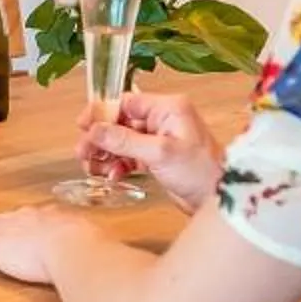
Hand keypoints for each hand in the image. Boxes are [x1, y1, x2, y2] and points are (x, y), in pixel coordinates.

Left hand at [0, 204, 96, 286]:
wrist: (74, 248)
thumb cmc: (90, 248)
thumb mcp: (94, 242)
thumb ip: (95, 248)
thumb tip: (109, 259)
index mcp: (51, 217)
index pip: (29, 217)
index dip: (19, 223)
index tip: (15, 227)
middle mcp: (25, 218)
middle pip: (0, 220)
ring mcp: (6, 230)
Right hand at [76, 89, 226, 209]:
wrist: (217, 200)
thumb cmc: (200, 172)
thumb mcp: (159, 153)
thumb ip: (124, 140)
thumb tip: (94, 130)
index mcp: (168, 108)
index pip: (126, 102)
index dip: (102, 113)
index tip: (83, 127)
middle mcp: (163, 120)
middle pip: (121, 121)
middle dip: (100, 137)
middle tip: (83, 153)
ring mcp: (160, 139)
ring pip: (122, 140)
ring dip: (106, 153)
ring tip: (94, 168)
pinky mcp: (157, 158)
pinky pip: (129, 155)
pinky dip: (118, 164)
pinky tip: (112, 175)